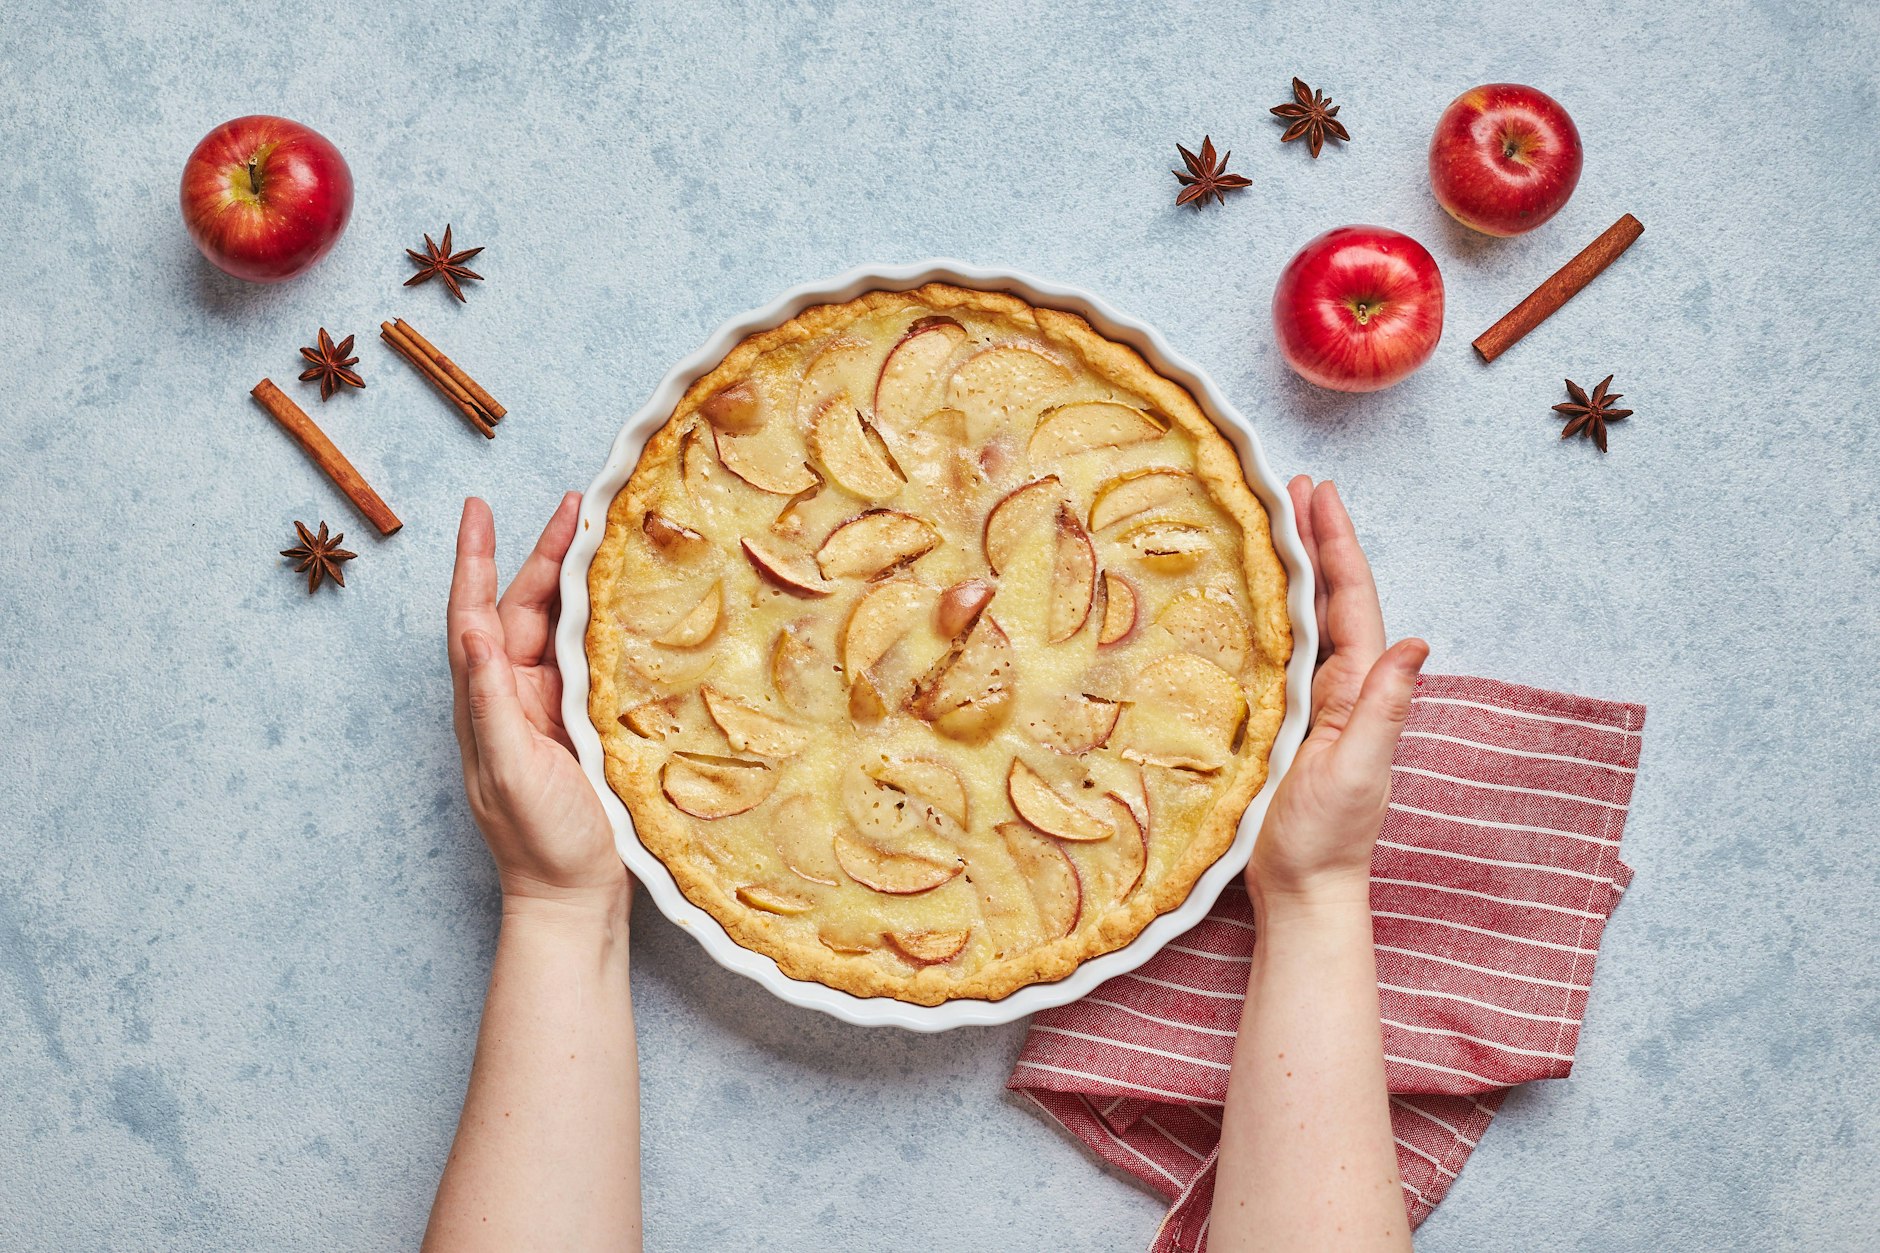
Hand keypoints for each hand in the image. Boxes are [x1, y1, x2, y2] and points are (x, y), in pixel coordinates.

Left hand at [448, 494, 626, 911]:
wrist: (576, 898)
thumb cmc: (538, 843)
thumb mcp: (507, 771)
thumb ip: (488, 701)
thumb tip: (471, 631)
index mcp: (488, 701)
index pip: (475, 614)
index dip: (477, 560)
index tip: (477, 508)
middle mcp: (517, 694)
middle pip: (528, 608)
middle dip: (548, 554)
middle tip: (579, 505)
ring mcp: (556, 707)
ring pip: (565, 627)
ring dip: (581, 581)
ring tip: (607, 536)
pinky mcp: (591, 722)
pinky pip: (597, 658)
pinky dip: (610, 623)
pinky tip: (633, 601)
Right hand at [1249, 478, 1427, 906]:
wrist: (1302, 891)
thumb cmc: (1328, 840)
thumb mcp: (1361, 772)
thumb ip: (1386, 709)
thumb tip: (1418, 644)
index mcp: (1356, 689)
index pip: (1350, 601)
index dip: (1337, 544)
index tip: (1321, 493)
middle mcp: (1334, 686)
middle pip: (1325, 597)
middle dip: (1312, 538)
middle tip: (1289, 485)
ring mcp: (1304, 703)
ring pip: (1298, 618)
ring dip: (1287, 567)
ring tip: (1266, 519)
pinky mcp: (1273, 721)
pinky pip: (1269, 652)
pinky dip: (1261, 613)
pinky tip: (1240, 595)